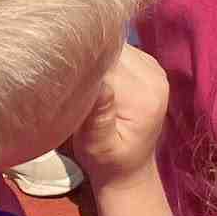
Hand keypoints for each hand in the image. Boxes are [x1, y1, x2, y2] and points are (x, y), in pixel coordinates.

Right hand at [71, 44, 169, 186]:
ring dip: (96, 57)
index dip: (83, 64)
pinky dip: (103, 59)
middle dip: (89, 58)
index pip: (108, 63)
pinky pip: (120, 50)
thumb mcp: (97, 146)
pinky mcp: (147, 64)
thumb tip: (99, 83)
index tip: (62, 74)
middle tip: (66, 75)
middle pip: (112, 50)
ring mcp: (153, 68)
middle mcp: (154, 76)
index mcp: (145, 96)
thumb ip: (98, 116)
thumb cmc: (107, 161)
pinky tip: (94, 76)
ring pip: (116, 46)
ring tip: (79, 77)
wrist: (129, 169)